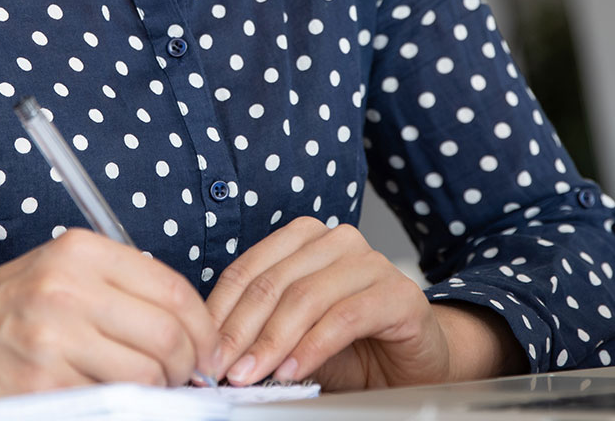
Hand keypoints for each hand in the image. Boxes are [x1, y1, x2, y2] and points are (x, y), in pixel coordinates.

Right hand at [0, 228, 218, 403]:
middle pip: (168, 337)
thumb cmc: (1, 308)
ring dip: (157, 392)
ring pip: (145, 376)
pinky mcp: (40, 385)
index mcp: (80, 253)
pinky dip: (119, 407)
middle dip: (186, 366)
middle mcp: (67, 289)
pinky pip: (108, 404)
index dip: (202, 328)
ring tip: (145, 391)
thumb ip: (121, 288)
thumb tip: (190, 329)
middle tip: (181, 378)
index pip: (174, 290)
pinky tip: (109, 400)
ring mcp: (52, 339)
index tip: (204, 348)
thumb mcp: (60, 272)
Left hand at [205, 217, 455, 390]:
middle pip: (273, 283)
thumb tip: (213, 350)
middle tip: (221, 368)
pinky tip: (293, 370)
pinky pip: (345, 317)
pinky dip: (313, 346)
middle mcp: (338, 241)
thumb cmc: (351, 347)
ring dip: (272, 342)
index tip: (202, 349)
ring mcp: (371, 263)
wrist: (412, 365)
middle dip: (240, 331)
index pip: (248, 269)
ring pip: (306, 298)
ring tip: (250, 374)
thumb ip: (259, 333)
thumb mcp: (293, 336)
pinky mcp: (399, 294)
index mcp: (305, 239)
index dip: (220, 311)